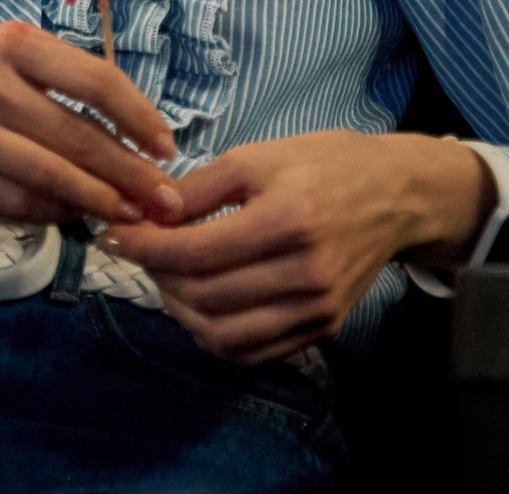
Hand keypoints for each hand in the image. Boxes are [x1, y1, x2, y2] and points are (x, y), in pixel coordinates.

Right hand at [0, 21, 186, 224]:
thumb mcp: (1, 53)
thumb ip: (56, 81)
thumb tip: (129, 133)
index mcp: (14, 43)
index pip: (95, 79)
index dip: (139, 116)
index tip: (167, 147)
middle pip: (78, 136)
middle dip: (131, 175)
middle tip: (167, 203)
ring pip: (48, 175)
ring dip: (97, 201)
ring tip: (130, 216)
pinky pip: (10, 199)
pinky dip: (48, 212)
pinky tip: (70, 216)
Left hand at [102, 130, 492, 363]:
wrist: (396, 195)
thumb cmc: (324, 165)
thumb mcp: (257, 156)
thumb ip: (197, 189)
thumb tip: (145, 212)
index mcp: (289, 220)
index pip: (196, 252)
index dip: (143, 248)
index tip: (111, 236)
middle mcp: (307, 274)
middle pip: (205, 296)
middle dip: (156, 276)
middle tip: (137, 251)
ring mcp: (318, 309)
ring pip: (224, 334)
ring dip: (180, 310)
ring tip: (165, 276)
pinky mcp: (323, 328)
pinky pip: (252, 351)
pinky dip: (213, 334)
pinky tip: (198, 303)